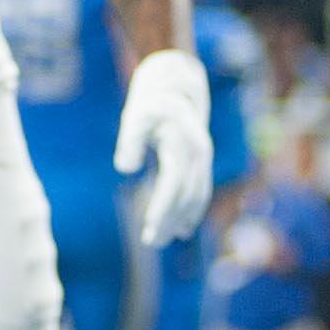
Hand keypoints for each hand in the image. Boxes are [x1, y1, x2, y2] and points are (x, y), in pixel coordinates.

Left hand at [115, 48, 213, 246]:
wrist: (177, 87)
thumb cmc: (150, 104)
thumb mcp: (135, 117)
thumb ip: (129, 142)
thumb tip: (125, 169)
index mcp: (183, 146)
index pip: (174, 185)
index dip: (163, 207)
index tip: (150, 228)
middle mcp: (199, 155)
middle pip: (186, 196)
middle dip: (170, 220)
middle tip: (151, 242)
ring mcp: (203, 160)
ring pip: (196, 196)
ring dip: (181, 219)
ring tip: (164, 240)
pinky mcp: (201, 163)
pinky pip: (199, 191)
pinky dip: (191, 210)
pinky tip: (182, 228)